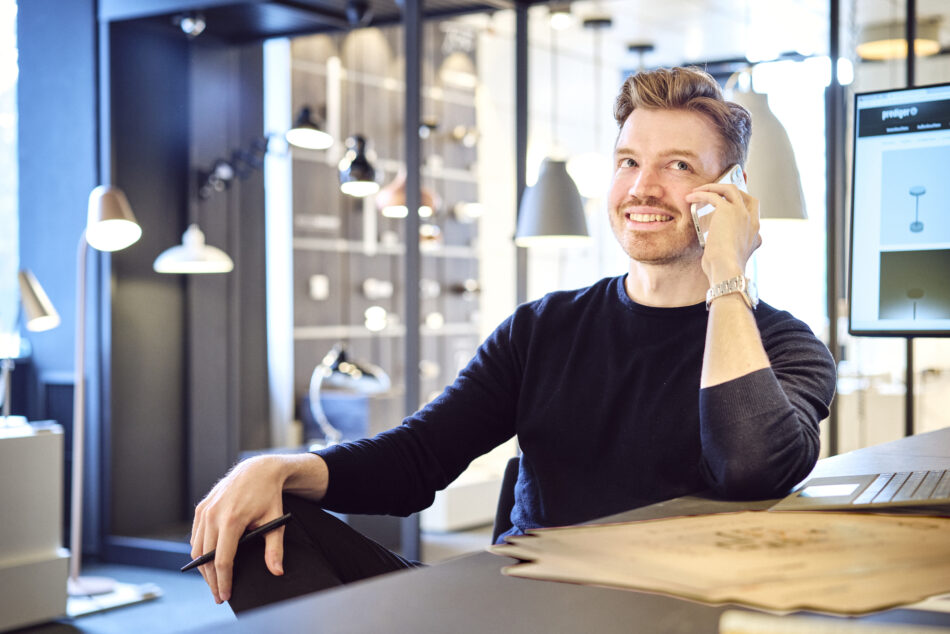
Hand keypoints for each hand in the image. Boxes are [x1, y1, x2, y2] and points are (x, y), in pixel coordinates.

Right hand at [190, 455, 289, 603]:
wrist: (258, 470)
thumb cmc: (269, 496)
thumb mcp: (276, 521)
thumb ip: (275, 549)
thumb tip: (277, 571)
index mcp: (231, 520)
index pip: (222, 560)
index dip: (223, 581)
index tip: (226, 595)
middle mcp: (213, 515)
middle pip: (206, 558)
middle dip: (212, 580)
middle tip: (219, 595)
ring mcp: (204, 511)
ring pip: (196, 549)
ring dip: (203, 568)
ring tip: (214, 582)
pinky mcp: (201, 508)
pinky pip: (195, 536)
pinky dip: (199, 551)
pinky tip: (208, 562)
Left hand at [686, 182, 761, 281]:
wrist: (726, 269)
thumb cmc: (722, 270)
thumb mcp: (729, 259)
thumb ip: (726, 249)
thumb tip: (711, 247)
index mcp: (755, 234)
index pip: (753, 213)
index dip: (740, 206)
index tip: (725, 206)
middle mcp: (752, 221)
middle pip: (745, 196)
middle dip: (729, 191)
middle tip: (712, 193)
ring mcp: (742, 214)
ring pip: (730, 189)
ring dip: (714, 187)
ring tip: (697, 192)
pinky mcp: (727, 210)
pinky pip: (714, 195)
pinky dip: (701, 193)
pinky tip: (690, 197)